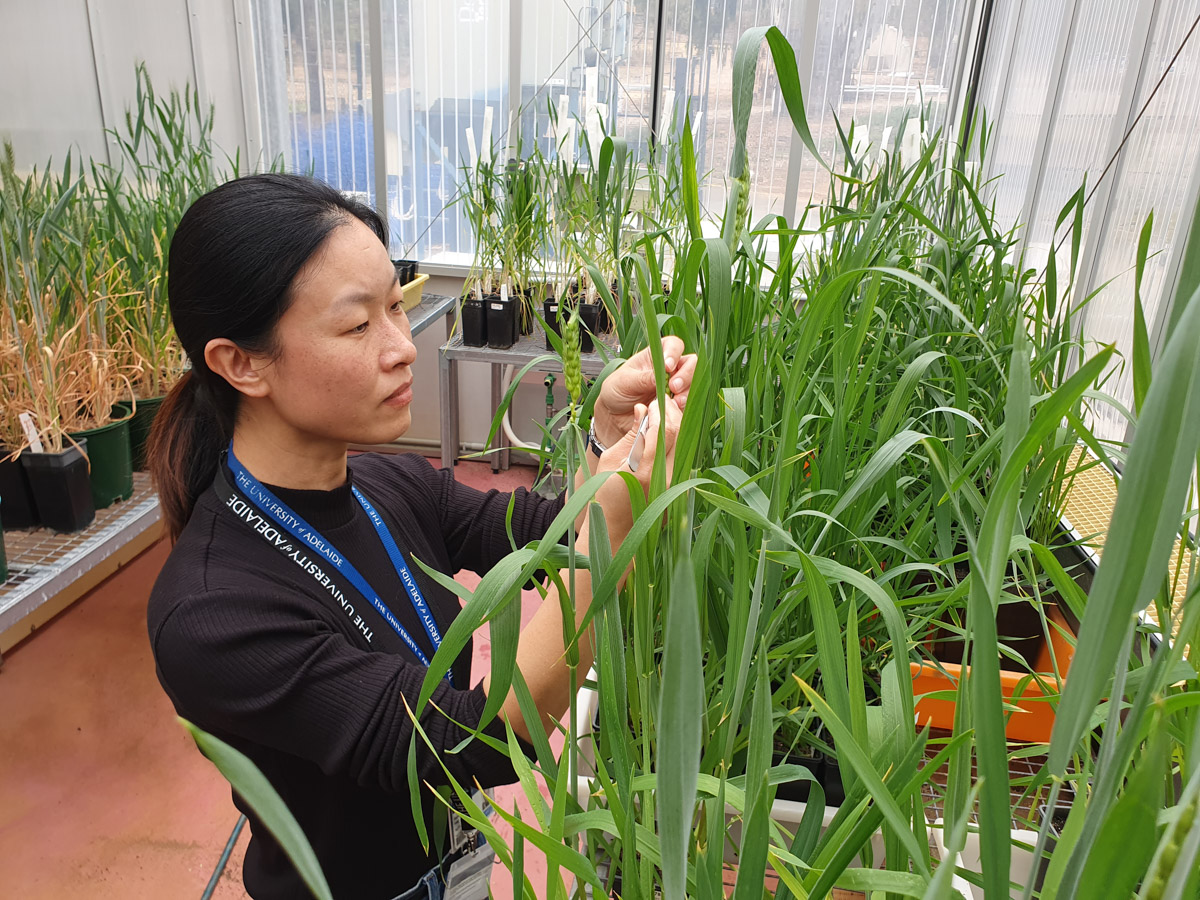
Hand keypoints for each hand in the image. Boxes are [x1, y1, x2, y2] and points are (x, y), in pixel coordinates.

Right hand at [589, 398, 682, 543]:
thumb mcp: (610, 461)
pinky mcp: (680, 488)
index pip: (663, 430)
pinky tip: (666, 433)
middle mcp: (666, 479)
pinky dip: (676, 441)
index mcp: (645, 472)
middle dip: (671, 413)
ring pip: (684, 444)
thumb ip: (630, 435)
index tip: (653, 400)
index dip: (660, 410)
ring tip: (663, 415)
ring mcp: (676, 485)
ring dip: (676, 426)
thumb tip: (642, 409)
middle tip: (661, 402)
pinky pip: (682, 457)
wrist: (616, 531)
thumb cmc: (605, 497)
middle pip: (679, 434)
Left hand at [592, 337, 695, 447]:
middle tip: (673, 387)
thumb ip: (642, 379)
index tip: (667, 366)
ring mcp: (675, 387)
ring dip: (687, 392)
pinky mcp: (676, 404)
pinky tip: (673, 410)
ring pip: (693, 383)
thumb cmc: (616, 392)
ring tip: (674, 402)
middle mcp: (669, 370)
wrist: (614, 417)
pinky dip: (684, 406)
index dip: (674, 352)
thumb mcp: (624, 382)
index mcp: (655, 356)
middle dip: (686, 374)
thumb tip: (659, 377)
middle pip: (690, 363)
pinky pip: (688, 403)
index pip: (673, 345)